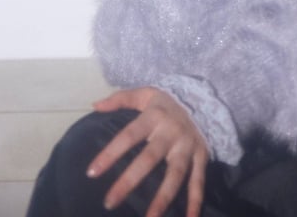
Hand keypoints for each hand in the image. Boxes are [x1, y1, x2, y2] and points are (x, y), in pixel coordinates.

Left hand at [87, 87, 208, 216]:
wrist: (204, 100)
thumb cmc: (167, 103)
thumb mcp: (146, 94)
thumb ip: (121, 98)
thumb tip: (95, 105)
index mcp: (155, 116)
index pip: (129, 135)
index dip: (111, 153)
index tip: (91, 172)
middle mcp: (172, 132)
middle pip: (149, 158)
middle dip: (129, 181)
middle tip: (109, 202)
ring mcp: (188, 146)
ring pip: (175, 174)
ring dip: (162, 198)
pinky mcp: (202, 156)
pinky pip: (198, 181)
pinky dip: (195, 201)